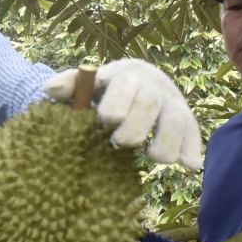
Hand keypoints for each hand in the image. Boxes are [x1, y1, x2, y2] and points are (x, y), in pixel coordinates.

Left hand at [42, 59, 202, 168]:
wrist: (142, 80)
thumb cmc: (106, 88)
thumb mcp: (89, 83)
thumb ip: (70, 85)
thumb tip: (48, 90)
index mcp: (126, 76)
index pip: (124, 85)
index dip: (118, 102)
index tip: (108, 119)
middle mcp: (153, 88)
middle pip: (151, 103)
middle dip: (138, 125)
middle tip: (121, 143)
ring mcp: (172, 104)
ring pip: (178, 119)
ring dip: (167, 140)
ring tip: (154, 158)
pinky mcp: (186, 120)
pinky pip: (194, 133)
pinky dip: (193, 149)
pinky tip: (189, 165)